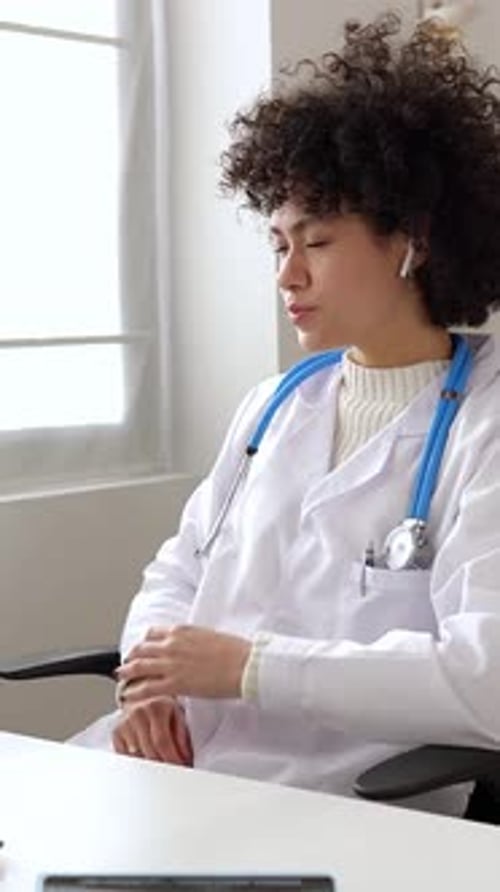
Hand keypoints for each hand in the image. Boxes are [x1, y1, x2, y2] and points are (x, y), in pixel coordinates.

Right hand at [112, 695, 192, 763]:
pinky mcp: (115, 731)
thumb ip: (182, 737)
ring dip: (151, 767)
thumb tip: (185, 759)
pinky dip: (137, 763)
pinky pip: (126, 756)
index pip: (162, 741)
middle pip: (149, 751)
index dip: (171, 759)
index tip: (179, 769)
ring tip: (162, 767)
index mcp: (156, 706)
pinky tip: (147, 760)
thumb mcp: (178, 716)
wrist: (145, 698)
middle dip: (163, 766)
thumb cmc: (165, 710)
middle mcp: (138, 711)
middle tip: (173, 773)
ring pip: (137, 756)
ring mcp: (124, 721)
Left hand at [116, 625, 250, 699]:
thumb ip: (193, 640)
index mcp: (182, 631)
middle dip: (131, 657)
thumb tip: (190, 646)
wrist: (244, 665)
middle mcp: (172, 644)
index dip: (144, 642)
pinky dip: (133, 692)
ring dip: (127, 672)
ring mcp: (171, 664)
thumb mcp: (209, 636)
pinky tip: (128, 696)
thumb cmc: (234, 651)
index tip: (142, 648)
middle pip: (141, 649)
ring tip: (121, 678)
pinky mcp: (175, 683)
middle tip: (126, 663)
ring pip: (138, 667)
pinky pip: (146, 688)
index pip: (153, 633)